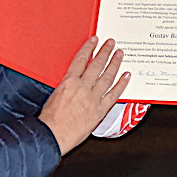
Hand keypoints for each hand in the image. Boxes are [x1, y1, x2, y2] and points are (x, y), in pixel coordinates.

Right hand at [39, 37, 130, 155]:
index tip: (94, 41)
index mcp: (68, 82)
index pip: (81, 60)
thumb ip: (66, 88)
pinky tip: (126, 76)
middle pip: (97, 65)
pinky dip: (121, 84)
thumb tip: (71, 83)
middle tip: (111, 43)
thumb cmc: (50, 120)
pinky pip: (114, 94)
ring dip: (115, 63)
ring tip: (120, 54)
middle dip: (105, 52)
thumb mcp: (54, 96)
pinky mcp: (100, 110)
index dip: (89, 48)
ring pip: (107, 76)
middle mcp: (82, 87)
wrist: (53, 134)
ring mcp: (93, 98)